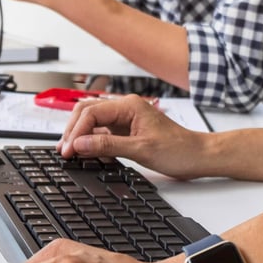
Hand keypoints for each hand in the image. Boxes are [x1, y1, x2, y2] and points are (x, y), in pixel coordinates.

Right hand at [58, 95, 210, 179]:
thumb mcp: (140, 150)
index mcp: (129, 106)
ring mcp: (124, 120)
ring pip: (92, 123)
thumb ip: (107, 146)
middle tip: (64, 151)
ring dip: (80, 137)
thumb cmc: (178, 149)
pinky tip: (89, 155)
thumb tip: (80, 144)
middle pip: (87, 113)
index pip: (91, 113)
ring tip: (72, 153)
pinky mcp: (126, 131)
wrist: (198, 156)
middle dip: (73, 132)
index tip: (68, 150)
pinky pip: (102, 134)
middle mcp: (124, 109)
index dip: (76, 132)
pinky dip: (92, 144)